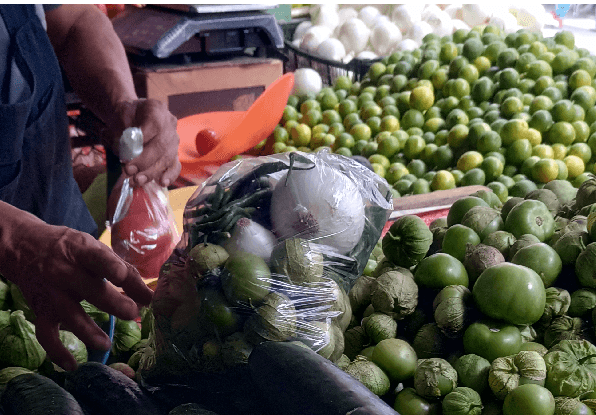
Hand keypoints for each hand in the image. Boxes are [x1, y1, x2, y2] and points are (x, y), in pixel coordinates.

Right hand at [5, 217, 152, 370]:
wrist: (25, 248)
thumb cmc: (72, 249)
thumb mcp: (96, 250)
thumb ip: (124, 271)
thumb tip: (150, 297)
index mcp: (83, 253)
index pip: (98, 259)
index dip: (111, 267)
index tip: (122, 276)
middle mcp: (66, 273)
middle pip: (91, 291)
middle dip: (114, 304)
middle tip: (133, 313)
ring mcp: (52, 293)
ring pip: (70, 316)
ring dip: (89, 333)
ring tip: (107, 344)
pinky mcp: (41, 310)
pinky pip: (47, 335)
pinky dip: (57, 352)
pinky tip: (72, 365)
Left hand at [113, 99, 180, 186]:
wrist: (132, 117)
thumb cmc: (125, 116)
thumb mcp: (119, 117)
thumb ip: (123, 132)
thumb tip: (128, 153)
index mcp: (156, 108)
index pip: (154, 125)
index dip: (142, 140)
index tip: (126, 152)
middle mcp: (170, 124)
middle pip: (162, 145)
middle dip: (145, 161)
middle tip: (128, 170)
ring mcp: (174, 139)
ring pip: (168, 157)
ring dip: (152, 171)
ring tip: (137, 180)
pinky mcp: (174, 153)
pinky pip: (175, 165)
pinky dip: (169, 175)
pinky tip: (161, 182)